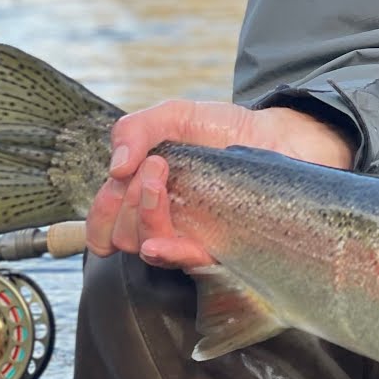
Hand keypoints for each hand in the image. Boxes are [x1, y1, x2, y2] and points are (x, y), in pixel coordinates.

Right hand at [85, 100, 356, 269]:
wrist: (279, 137)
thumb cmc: (226, 128)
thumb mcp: (175, 116)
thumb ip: (136, 130)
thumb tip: (115, 168)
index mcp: (146, 193)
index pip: (107, 218)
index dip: (100, 212)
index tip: (121, 178)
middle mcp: (166, 220)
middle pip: (124, 234)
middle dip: (129, 200)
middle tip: (156, 166)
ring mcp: (193, 236)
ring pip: (148, 247)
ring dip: (145, 214)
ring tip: (163, 177)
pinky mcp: (222, 248)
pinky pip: (187, 262)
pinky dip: (168, 252)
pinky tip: (158, 244)